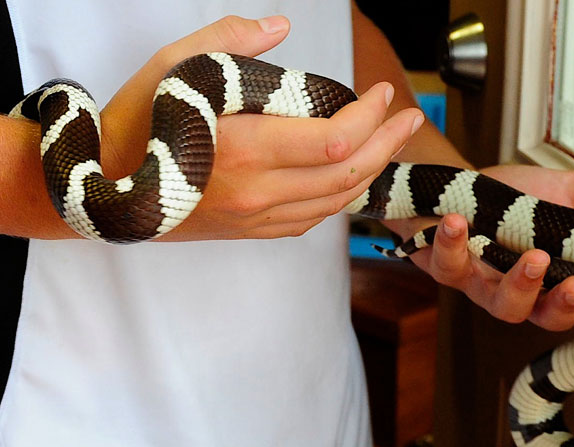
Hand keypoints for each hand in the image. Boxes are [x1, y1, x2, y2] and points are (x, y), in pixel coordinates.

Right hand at [100, 16, 423, 240]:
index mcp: (244, 149)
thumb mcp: (174, 68)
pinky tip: (351, 173)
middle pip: (348, 172)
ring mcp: (258, 218)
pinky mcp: (254, 231)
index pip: (335, 138)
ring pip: (336, 199)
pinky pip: (313, 218)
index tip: (382, 91)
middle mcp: (258, 192)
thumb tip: (282, 26)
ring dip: (372, 169)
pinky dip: (341, 194)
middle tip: (407, 116)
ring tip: (391, 141)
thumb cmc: (136, 126)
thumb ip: (231, 40)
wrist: (106, 191)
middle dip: (387, 142)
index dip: (370, 115)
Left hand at [393, 165, 573, 346]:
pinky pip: (447, 266)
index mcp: (553, 280)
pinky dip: (452, 244)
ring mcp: (481, 285)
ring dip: (518, 283)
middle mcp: (519, 292)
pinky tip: (457, 222)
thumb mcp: (563, 193)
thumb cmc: (509, 200)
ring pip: (500, 304)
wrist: (454, 187)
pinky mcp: (446, 270)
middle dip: (563, 306)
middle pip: (543, 318)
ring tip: (533, 256)